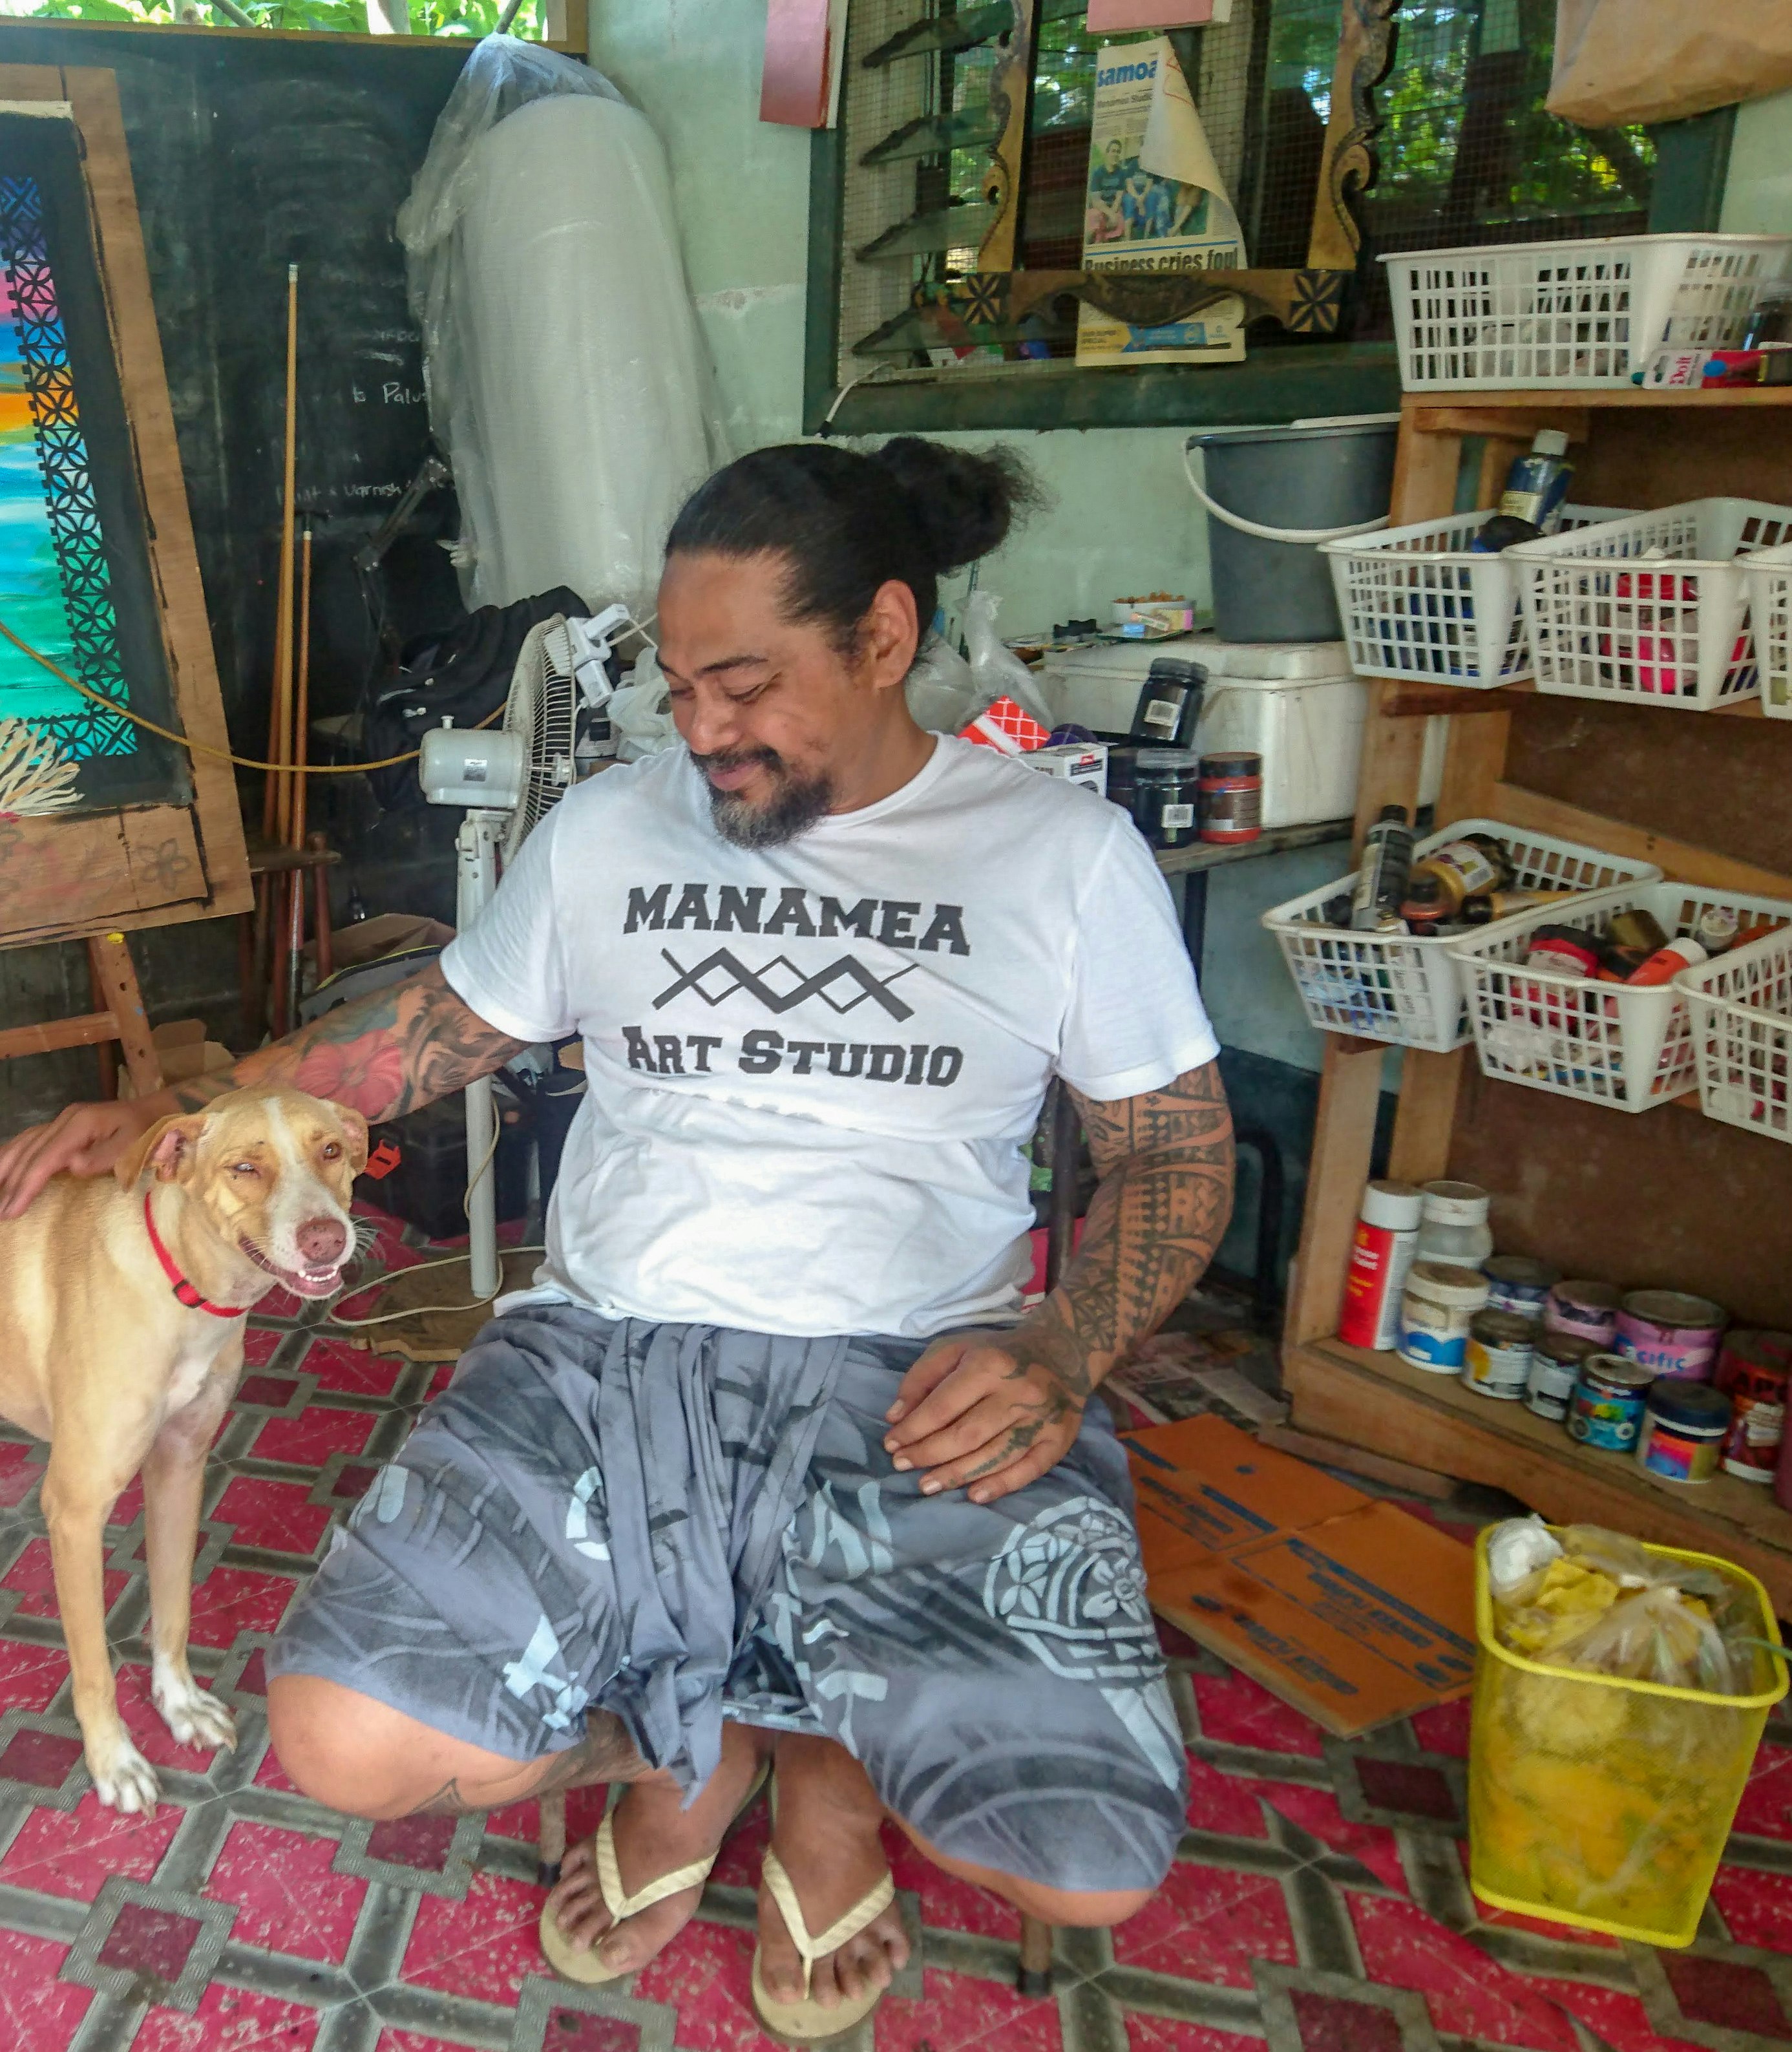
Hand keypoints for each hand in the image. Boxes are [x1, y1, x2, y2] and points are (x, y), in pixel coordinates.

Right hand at [0, 1099, 154, 1219]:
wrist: (160, 1111)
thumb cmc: (151, 1133)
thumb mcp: (135, 1146)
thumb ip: (104, 1157)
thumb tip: (72, 1166)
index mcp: (80, 1124)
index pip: (45, 1158)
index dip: (27, 1185)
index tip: (11, 1210)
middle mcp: (66, 1119)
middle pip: (30, 1153)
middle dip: (11, 1183)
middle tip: (0, 1212)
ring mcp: (64, 1120)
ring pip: (24, 1144)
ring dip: (5, 1168)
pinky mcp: (65, 1125)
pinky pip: (30, 1139)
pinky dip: (13, 1154)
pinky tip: (2, 1167)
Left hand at [882, 1331, 1086, 1505]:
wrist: (1062, 1349)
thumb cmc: (997, 1353)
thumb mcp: (955, 1348)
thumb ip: (921, 1378)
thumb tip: (895, 1417)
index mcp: (988, 1364)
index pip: (943, 1406)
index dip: (913, 1429)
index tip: (891, 1444)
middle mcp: (1017, 1391)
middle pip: (967, 1435)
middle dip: (929, 1454)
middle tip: (902, 1465)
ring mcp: (1041, 1418)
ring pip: (994, 1455)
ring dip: (957, 1475)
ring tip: (927, 1485)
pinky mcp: (1059, 1439)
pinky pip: (1030, 1469)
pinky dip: (1001, 1485)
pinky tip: (975, 1495)